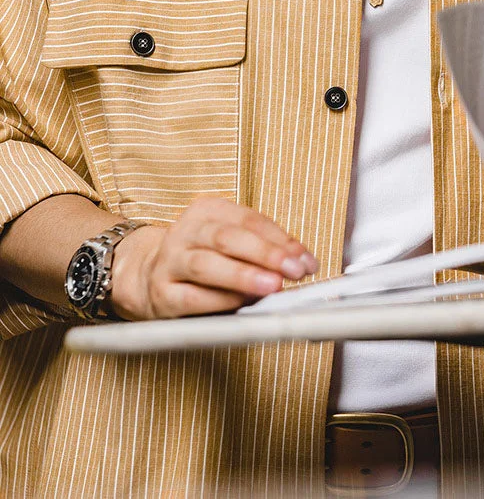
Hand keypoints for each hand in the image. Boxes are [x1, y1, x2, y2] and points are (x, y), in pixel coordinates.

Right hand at [111, 196, 317, 319]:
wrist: (147, 275)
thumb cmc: (203, 257)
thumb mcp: (233, 243)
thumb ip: (266, 249)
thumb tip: (303, 263)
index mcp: (208, 210)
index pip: (251, 220)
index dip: (282, 240)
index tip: (306, 260)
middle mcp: (186, 231)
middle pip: (228, 238)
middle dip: (267, 254)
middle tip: (295, 270)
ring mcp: (170, 261)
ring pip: (207, 264)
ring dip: (244, 275)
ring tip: (273, 285)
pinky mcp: (162, 294)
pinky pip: (192, 297)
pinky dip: (220, 300)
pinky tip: (242, 303)